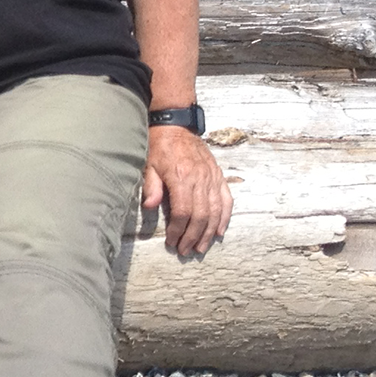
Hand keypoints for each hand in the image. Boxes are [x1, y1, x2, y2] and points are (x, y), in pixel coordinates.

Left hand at [142, 125, 231, 255]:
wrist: (176, 125)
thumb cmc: (160, 146)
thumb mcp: (148, 165)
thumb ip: (151, 186)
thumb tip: (149, 206)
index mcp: (181, 177)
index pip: (183, 212)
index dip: (178, 230)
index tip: (172, 241)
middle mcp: (200, 179)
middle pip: (200, 216)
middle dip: (193, 237)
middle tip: (186, 251)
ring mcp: (212, 178)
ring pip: (215, 211)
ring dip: (208, 232)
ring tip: (201, 247)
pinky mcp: (218, 176)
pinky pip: (226, 200)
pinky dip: (224, 217)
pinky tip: (219, 231)